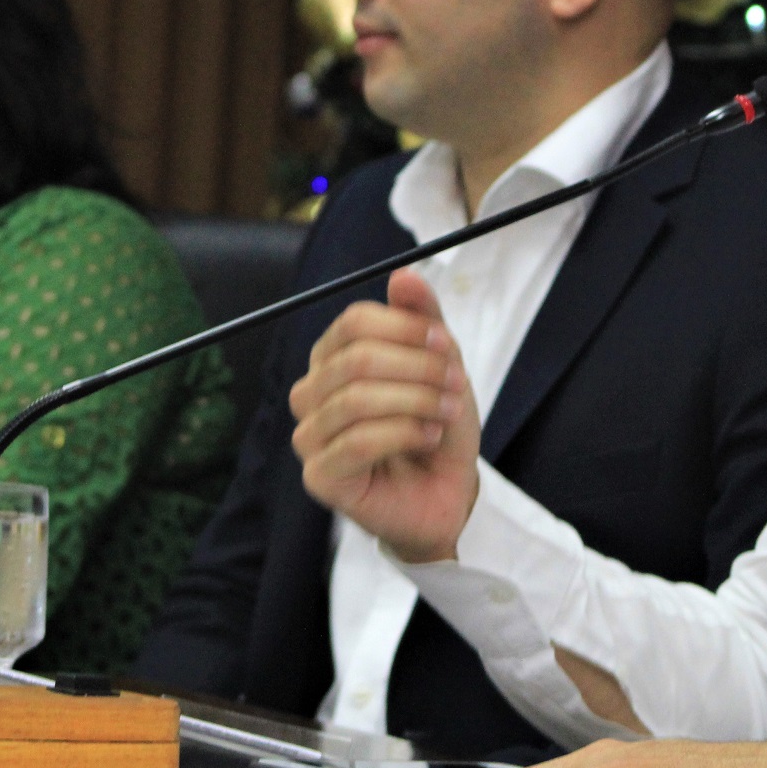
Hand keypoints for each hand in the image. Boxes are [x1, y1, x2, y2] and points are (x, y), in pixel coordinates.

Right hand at [291, 268, 480, 562]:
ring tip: (448, 412)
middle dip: (417, 368)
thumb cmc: (435, 426)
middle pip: (356, 359)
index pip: (353, 323)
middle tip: (457, 383)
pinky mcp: (319, 476)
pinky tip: (428, 437)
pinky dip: (403, 434)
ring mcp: (309, 436)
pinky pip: (357, 443)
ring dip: (416, 402)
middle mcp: (311, 393)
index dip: (403, 328)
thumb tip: (404, 275)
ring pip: (356, 400)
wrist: (445, 492)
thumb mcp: (440, 365)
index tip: (445, 343)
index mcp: (332, 358)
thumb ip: (423, 319)